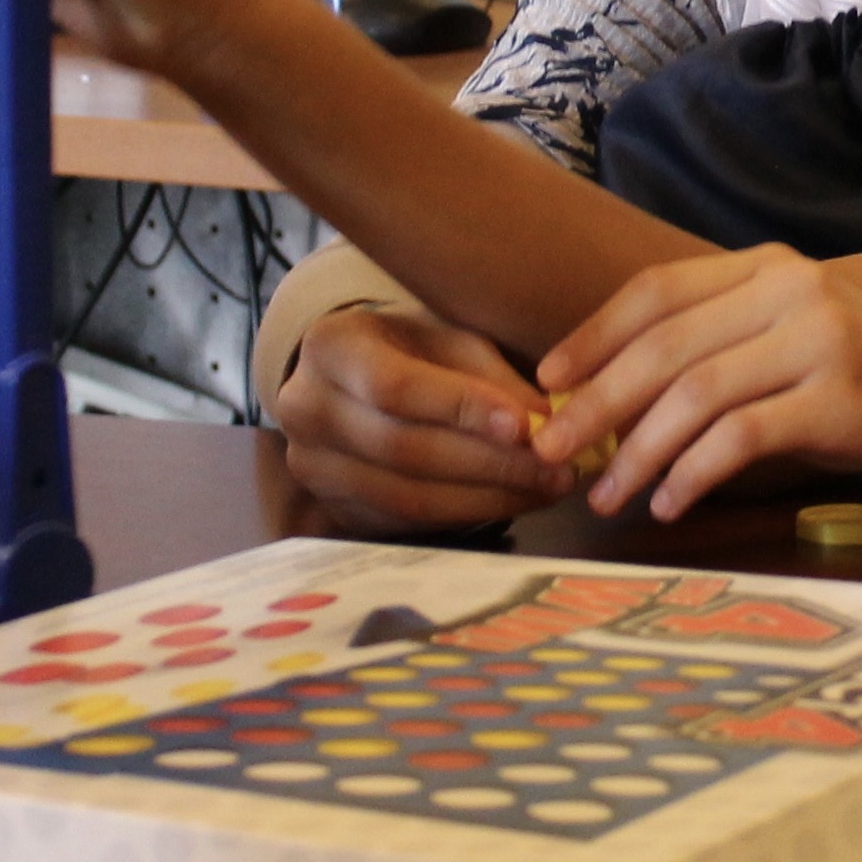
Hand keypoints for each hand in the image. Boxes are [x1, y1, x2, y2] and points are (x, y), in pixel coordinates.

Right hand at [270, 307, 577, 531]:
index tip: (525, 426)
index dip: (461, 409)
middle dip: (489, 464)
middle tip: (556, 470)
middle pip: (403, 449)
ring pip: (406, 497)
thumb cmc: (408, 348)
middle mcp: (305, 409)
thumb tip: (547, 420)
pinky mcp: (333, 508)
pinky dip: (466, 516)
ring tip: (546, 490)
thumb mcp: (447, 338)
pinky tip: (513, 503)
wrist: (351, 380)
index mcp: (330, 347)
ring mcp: (312, 467)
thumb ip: (492, 377)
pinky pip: (406, 523)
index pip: (396, 386)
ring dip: (487, 499)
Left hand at [534, 246, 861, 520]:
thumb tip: (618, 399)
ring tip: (608, 497)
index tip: (547, 384)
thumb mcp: (797, 349)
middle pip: (665, 345)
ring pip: (696, 393)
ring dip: (639, 451)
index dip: (593, 336)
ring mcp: (822, 339)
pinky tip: (673, 504)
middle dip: (597, 404)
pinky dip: (695, 474)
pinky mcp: (845, 398)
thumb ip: (726, 353)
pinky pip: (743, 437)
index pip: (658, 291)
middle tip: (552, 453)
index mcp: (772, 268)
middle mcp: (794, 289)